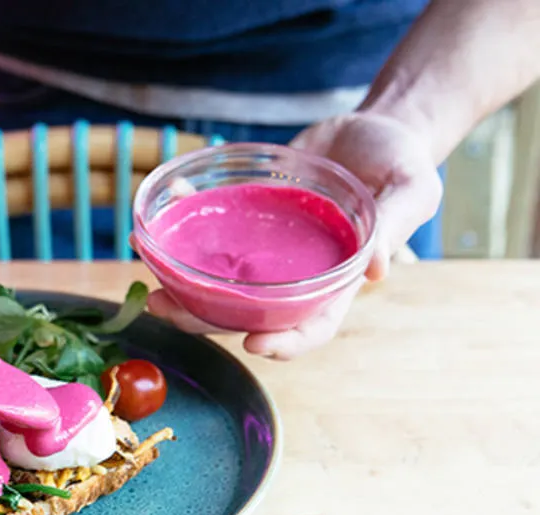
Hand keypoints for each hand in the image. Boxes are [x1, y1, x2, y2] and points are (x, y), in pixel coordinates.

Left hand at [147, 112, 442, 359]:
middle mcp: (295, 274)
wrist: (377, 127)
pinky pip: (216, 227)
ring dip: (180, 283)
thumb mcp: (413, 188)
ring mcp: (269, 249)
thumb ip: (397, 223)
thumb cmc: (403, 163)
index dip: (286, 342)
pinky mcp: (252, 216)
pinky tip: (168, 198)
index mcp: (337, 280)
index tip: (254, 343)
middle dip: (202, 318)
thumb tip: (379, 268)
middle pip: (248, 311)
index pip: (312, 325)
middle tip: (162, 308)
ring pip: (221, 279)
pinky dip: (188, 215)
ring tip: (144, 274)